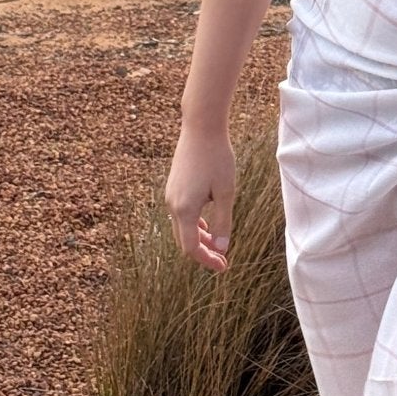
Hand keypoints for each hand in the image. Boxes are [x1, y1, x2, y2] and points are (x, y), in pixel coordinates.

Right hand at [165, 125, 235, 272]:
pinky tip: (207, 225)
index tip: (223, 267)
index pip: (191, 247)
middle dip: (202, 252)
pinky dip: (193, 224)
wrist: (200, 128)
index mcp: (185, 209)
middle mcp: (172, 205)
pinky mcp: (172, 187)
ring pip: (181, 227)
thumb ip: (223, 221)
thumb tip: (221, 248)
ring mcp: (170, 196)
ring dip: (198, 238)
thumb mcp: (226, 192)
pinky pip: (180, 215)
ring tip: (217, 244)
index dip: (206, 260)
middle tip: (223, 259)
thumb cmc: (217, 158)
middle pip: (184, 240)